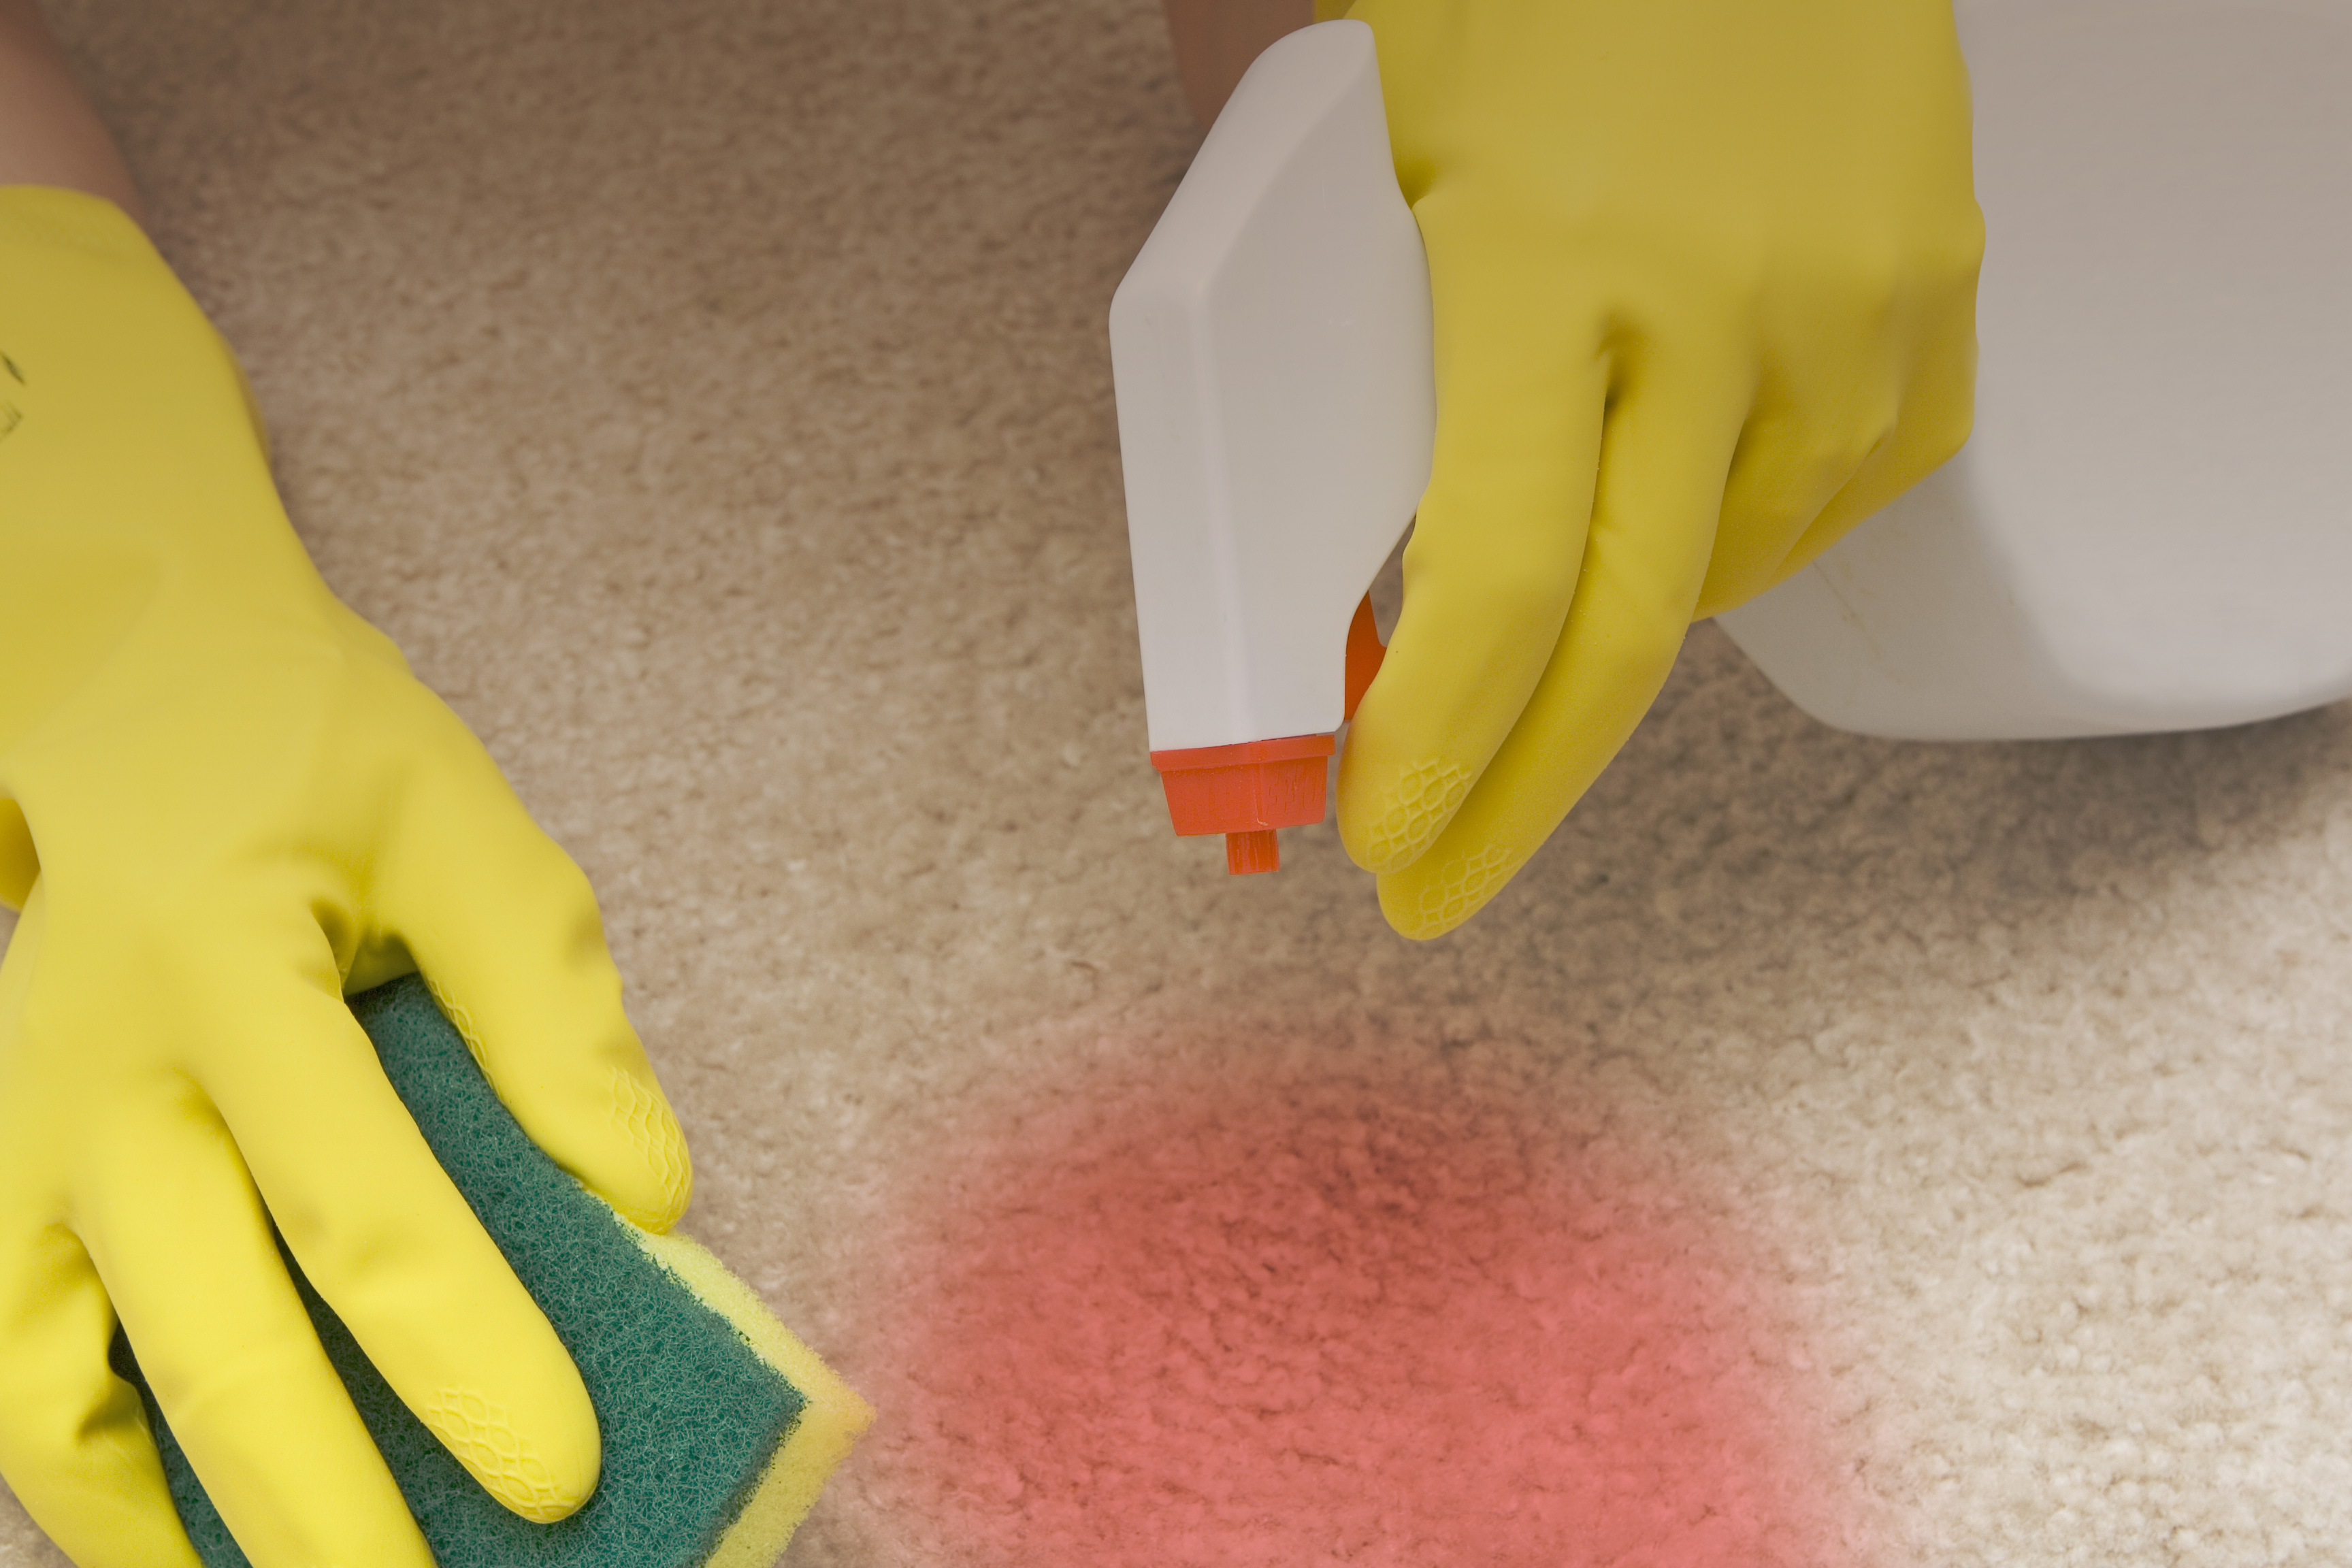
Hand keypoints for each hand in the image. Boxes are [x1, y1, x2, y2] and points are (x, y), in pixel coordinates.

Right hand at [0, 188, 691, 1567]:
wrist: (130, 704)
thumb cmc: (319, 766)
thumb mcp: (468, 833)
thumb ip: (554, 1013)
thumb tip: (643, 1199)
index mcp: (227, 968)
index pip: (362, 1205)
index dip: (466, 1353)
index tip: (567, 1472)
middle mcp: (98, 1078)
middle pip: (207, 1334)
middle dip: (327, 1504)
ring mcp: (19, 1146)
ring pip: (69, 1391)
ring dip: (189, 1527)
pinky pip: (18, 1377)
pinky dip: (96, 1486)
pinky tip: (193, 1553)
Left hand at [1330, 0, 1982, 935]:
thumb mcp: (1374, 146)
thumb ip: (1333, 343)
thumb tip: (1297, 560)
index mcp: (1548, 256)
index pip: (1503, 577)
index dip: (1438, 742)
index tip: (1382, 835)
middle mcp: (1725, 305)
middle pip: (1629, 639)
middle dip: (1517, 795)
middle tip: (1440, 874)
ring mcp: (1855, 312)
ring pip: (1727, 582)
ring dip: (1613, 633)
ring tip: (1541, 589)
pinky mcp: (1936, 308)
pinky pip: (1833, 505)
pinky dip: (1734, 539)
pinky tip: (1673, 492)